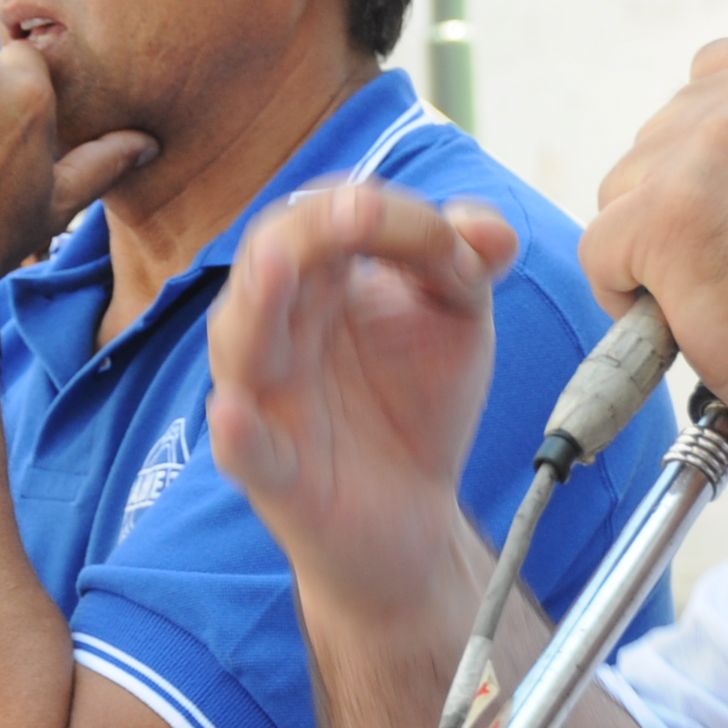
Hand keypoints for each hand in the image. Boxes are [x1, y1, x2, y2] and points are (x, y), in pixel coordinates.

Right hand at [206, 183, 521, 620]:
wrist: (416, 515)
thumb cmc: (416, 402)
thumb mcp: (456, 318)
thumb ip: (469, 262)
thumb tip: (494, 230)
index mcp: (317, 279)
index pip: (330, 215)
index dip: (394, 218)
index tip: (465, 255)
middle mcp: (278, 327)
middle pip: (271, 254)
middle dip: (315, 228)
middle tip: (362, 212)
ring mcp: (268, 399)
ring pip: (241, 340)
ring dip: (258, 301)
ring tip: (276, 266)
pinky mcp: (275, 475)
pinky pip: (243, 450)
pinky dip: (236, 431)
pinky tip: (234, 410)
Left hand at [581, 30, 727, 451]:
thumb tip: (717, 156)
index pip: (713, 75)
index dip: (711, 154)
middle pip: (661, 133)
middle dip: (680, 204)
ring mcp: (712, 145)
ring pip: (624, 190)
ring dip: (654, 248)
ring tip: (726, 296)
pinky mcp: (667, 211)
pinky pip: (599, 248)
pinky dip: (626, 296)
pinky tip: (688, 321)